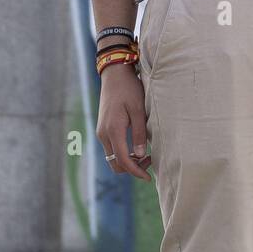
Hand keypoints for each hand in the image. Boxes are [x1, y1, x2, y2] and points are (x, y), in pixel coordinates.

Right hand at [96, 64, 152, 180]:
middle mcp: (104, 134)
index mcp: (113, 130)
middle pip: (115, 164)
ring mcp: (101, 132)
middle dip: (132, 168)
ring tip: (146, 153)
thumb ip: (139, 133)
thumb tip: (141, 155)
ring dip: (128, 161)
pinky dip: (123, 153)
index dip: (136, 171)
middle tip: (150, 160)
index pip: (123, 160)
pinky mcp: (103, 128)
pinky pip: (112, 148)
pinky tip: (136, 146)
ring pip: (113, 157)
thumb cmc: (129, 89)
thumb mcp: (139, 110)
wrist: (114, 74)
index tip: (149, 177)